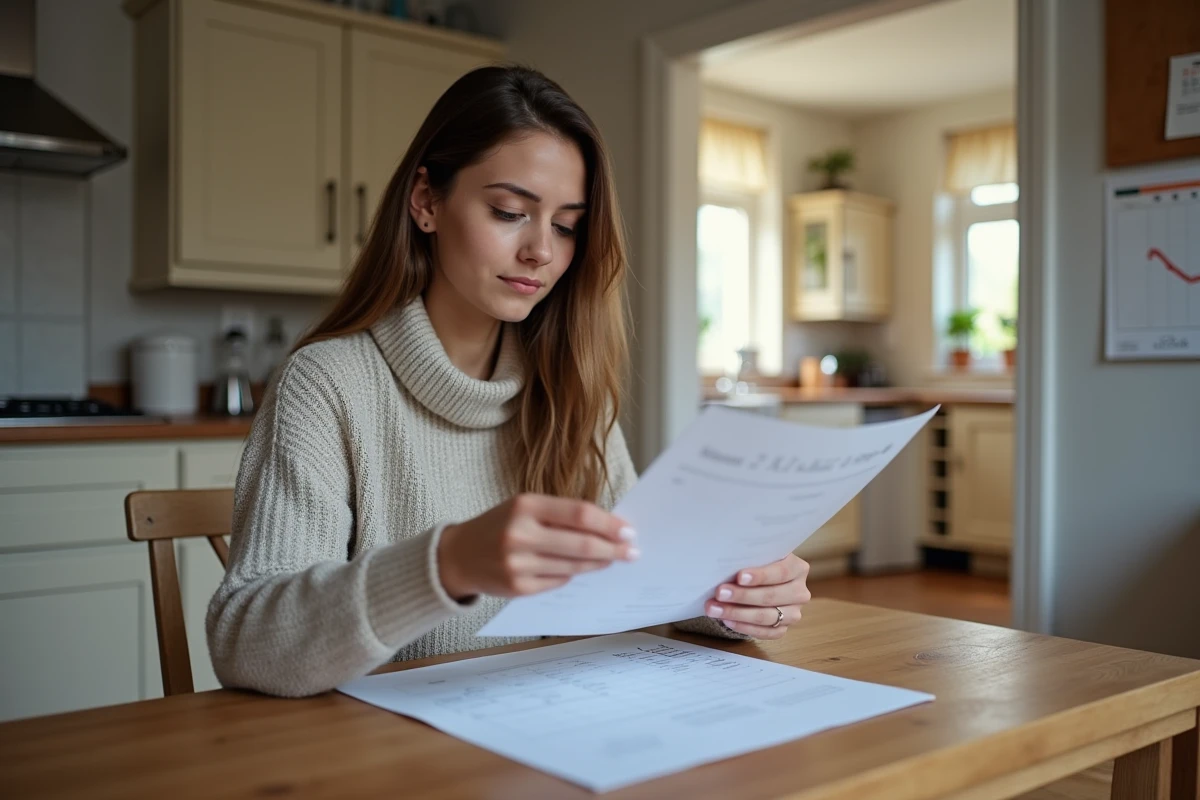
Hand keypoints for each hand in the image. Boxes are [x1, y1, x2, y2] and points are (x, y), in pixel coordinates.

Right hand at [437, 493, 637, 600]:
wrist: (458, 556)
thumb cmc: (499, 526)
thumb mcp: (524, 508)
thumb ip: (560, 515)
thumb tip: (607, 528)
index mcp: (525, 506)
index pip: (579, 514)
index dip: (609, 524)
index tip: (628, 530)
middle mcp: (520, 534)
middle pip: (581, 544)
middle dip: (612, 549)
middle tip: (631, 551)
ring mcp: (518, 564)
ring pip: (574, 567)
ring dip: (598, 564)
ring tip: (611, 559)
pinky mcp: (518, 588)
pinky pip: (559, 582)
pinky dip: (572, 575)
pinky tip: (579, 570)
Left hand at [704, 554, 810, 638]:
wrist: (761, 580)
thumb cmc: (756, 564)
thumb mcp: (757, 556)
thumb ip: (750, 558)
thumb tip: (727, 566)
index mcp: (798, 568)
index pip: (781, 572)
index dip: (760, 576)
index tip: (739, 577)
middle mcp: (799, 592)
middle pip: (771, 596)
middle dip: (742, 596)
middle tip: (719, 593)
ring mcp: (793, 613)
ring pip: (767, 617)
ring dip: (738, 613)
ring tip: (715, 609)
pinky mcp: (783, 628)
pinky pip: (765, 633)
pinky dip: (744, 627)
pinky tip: (727, 620)